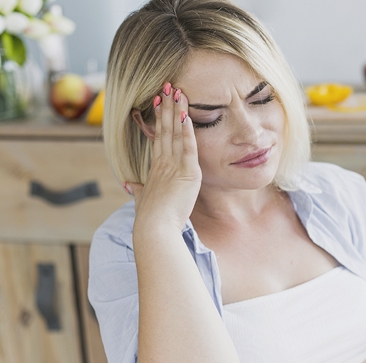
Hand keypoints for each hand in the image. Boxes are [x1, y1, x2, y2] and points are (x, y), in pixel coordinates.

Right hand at [126, 82, 201, 232]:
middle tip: (168, 86)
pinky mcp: (187, 173)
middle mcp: (163, 163)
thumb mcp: (142, 200)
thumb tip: (131, 185)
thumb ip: (138, 191)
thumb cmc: (150, 218)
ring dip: (177, 111)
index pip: (159, 137)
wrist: (154, 228)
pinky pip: (188, 147)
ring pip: (175, 133)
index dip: (160, 118)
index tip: (159, 101)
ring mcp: (174, 166)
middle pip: (165, 129)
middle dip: (167, 106)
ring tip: (178, 91)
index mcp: (156, 168)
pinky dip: (188, 131)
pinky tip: (187, 115)